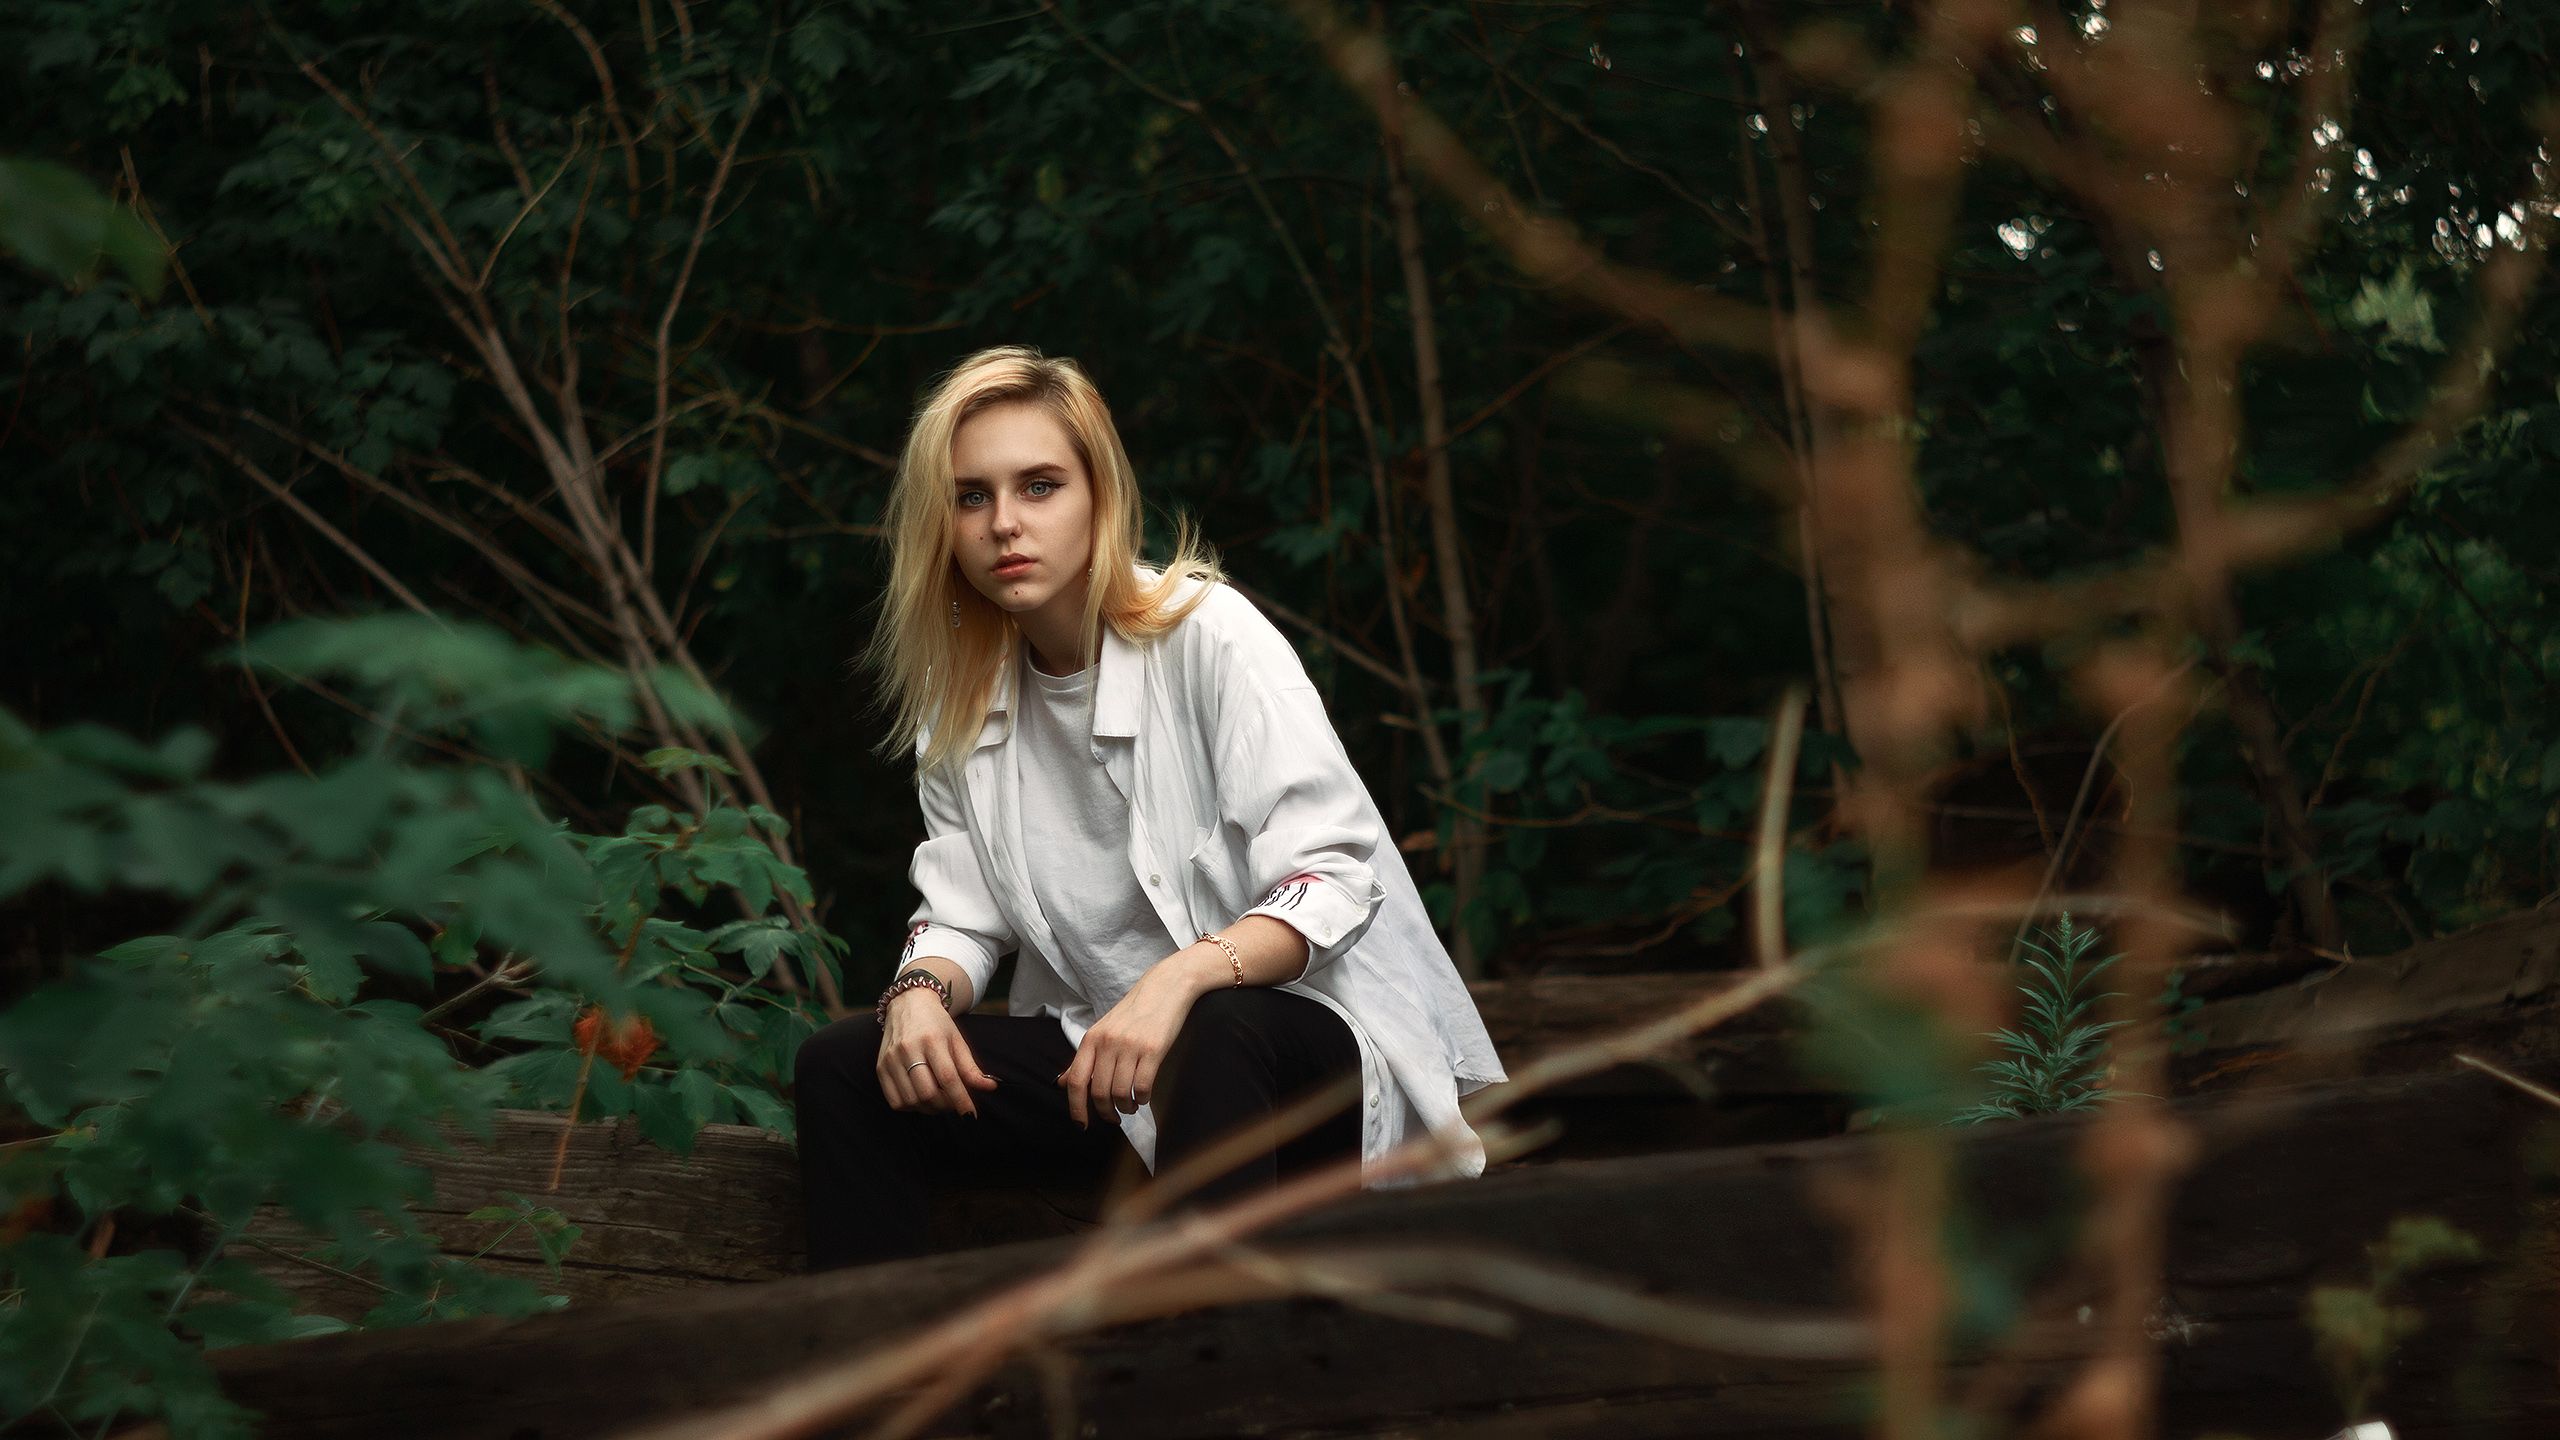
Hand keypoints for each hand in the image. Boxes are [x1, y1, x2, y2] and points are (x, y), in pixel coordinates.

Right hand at [877, 988, 997, 1116]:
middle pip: (928, 1093)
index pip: (948, 1078)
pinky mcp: (881, 1068)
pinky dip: (911, 1107)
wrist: (907, 1003)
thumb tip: (990, 1087)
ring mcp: (891, 1059)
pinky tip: (921, 1098)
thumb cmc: (936, 1024)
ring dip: (929, 1108)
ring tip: (939, 1099)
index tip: (971, 1114)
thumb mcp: (957, 1040)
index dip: (961, 1100)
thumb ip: (971, 1067)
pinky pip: (895, 1101)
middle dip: (946, 1105)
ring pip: (911, 1100)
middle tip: (954, 1102)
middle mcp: (908, 1049)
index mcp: (932, 1040)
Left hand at [1057, 949, 1220, 1126]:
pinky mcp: (1153, 1049)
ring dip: (1127, 1107)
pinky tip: (1144, 1096)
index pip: (1077, 1081)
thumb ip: (1084, 1058)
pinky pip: (1143, 1086)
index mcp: (1092, 1039)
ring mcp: (1130, 1046)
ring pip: (1121, 1093)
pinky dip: (1143, 1098)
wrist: (1166, 987)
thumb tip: (1063, 1083)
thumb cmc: (1134, 1012)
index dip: (1076, 1108)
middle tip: (1115, 1118)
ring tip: (1132, 1106)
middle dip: (1107, 1112)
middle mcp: (1107, 1043)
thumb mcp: (1103, 1031)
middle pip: (1099, 1092)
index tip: (1081, 1125)